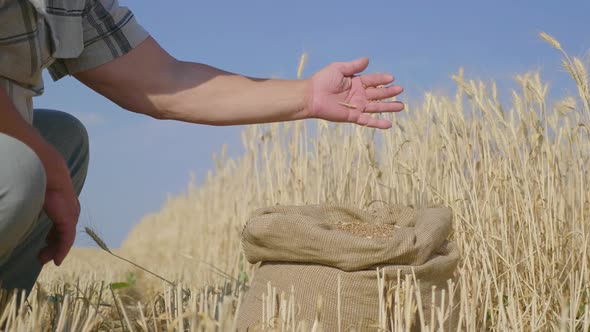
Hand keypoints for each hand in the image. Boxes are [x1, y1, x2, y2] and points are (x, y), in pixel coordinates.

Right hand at [38, 145, 79, 265]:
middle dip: (54, 242)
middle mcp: (68, 208)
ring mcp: (70, 213)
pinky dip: (61, 250)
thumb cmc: (33, 177)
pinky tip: (56, 260)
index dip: (53, 232)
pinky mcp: (68, 220)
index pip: (60, 219)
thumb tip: (13, 198)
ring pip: (64, 236)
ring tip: (44, 259)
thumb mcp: (33, 192)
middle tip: (43, 254)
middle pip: (62, 229)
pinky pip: (66, 239)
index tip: (47, 241)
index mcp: (61, 201)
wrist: (46, 170)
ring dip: (55, 249)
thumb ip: (27, 199)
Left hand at [306, 57, 403, 128]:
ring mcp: (356, 106)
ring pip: (376, 107)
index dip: (382, 79)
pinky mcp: (352, 116)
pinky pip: (367, 120)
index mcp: (355, 82)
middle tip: (400, 90)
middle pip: (377, 94)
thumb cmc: (322, 81)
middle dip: (389, 92)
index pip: (372, 80)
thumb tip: (367, 59)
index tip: (391, 78)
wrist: (311, 96)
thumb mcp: (339, 69)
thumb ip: (354, 66)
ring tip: (401, 106)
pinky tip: (389, 124)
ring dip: (388, 107)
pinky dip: (378, 123)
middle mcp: (358, 94)